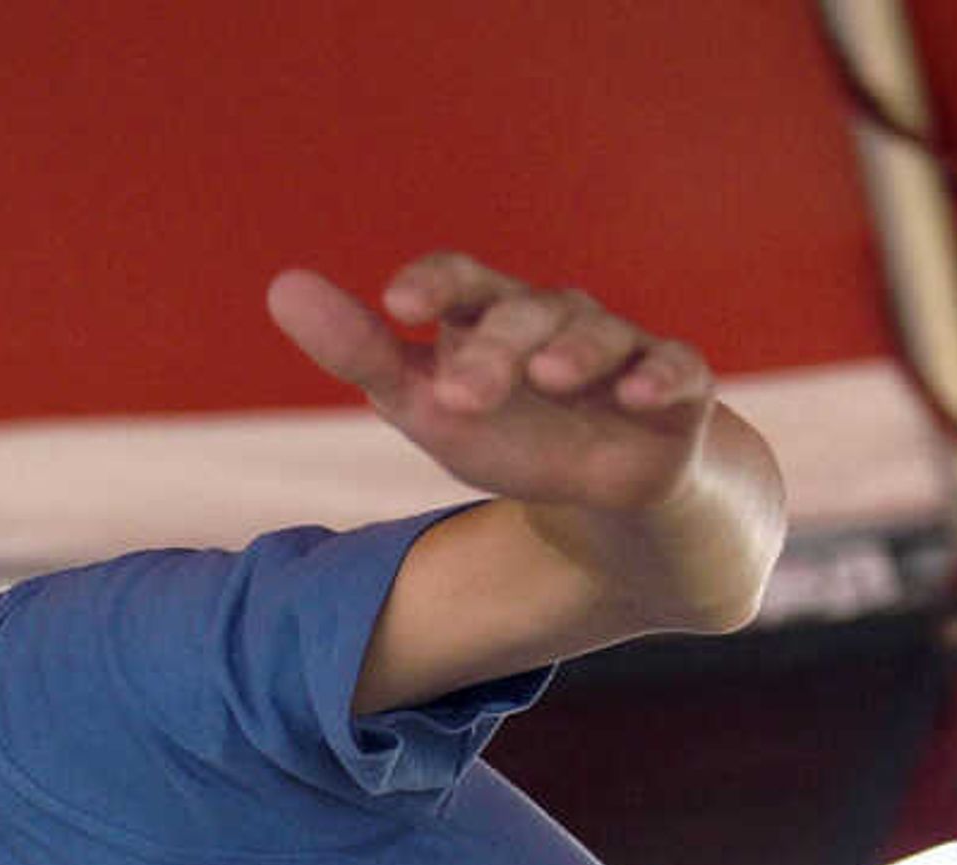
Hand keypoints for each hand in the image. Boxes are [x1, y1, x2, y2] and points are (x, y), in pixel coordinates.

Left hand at [270, 252, 715, 514]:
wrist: (604, 489)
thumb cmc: (507, 429)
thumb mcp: (424, 401)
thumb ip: (360, 351)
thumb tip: (280, 286)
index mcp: (491, 315)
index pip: (460, 283)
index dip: (435, 285)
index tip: (398, 304)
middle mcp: (556, 319)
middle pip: (524, 316)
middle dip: (495, 351)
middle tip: (462, 394)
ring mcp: (621, 350)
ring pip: (599, 335)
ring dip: (575, 352)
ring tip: (549, 377)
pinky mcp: (676, 388)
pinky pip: (676, 370)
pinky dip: (661, 379)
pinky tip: (640, 392)